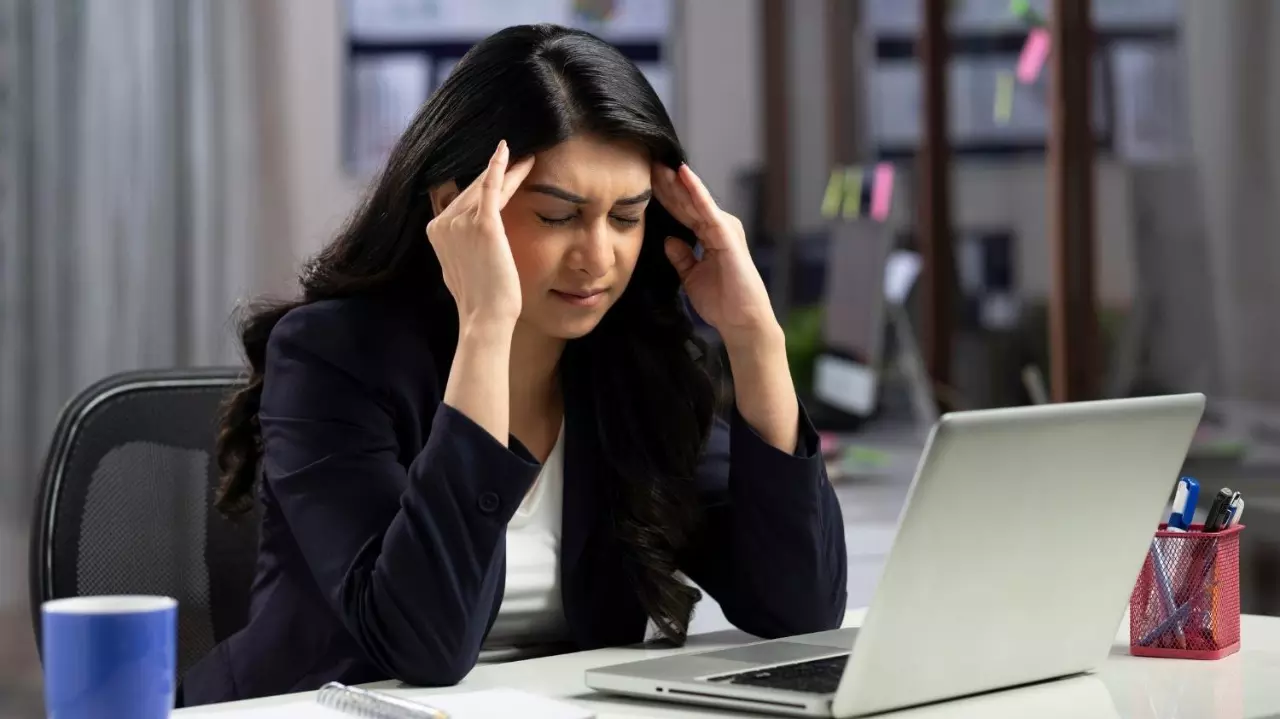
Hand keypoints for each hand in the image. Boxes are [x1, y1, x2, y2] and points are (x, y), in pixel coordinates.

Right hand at [427, 140, 534, 327]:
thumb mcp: (459, 265)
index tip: (496, 171)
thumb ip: (459, 244)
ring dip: (508, 171)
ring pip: (486, 188)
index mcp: (436, 231)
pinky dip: (499, 167)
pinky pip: (491, 187)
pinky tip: (508, 152)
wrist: (486, 317)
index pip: (463, 200)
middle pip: (473, 190)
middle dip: (495, 174)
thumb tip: (466, 235)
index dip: (482, 185)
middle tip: (517, 158)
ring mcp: (460, 223)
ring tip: (527, 160)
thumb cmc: (480, 298)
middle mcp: (443, 223)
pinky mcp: (483, 225)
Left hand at [653, 163, 778, 345]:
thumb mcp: (691, 277)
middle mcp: (718, 227)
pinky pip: (707, 209)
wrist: (741, 321)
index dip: (664, 196)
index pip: (682, 211)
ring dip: (677, 182)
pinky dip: (696, 191)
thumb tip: (668, 239)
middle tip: (647, 162)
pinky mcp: (727, 234)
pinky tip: (683, 175)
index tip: (644, 181)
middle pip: (687, 201)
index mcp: (709, 236)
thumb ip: (682, 257)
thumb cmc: (722, 302)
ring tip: (659, 163)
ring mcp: (724, 228)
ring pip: (695, 200)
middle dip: (667, 184)